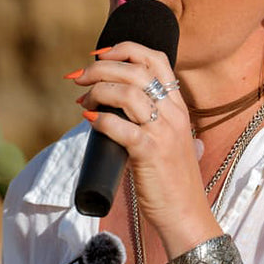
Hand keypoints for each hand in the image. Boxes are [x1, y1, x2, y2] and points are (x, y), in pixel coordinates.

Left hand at [69, 42, 212, 246]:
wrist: (185, 214)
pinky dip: (99, 119)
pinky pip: (119, 126)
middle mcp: (173, 113)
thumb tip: (110, 110)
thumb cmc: (169, 179)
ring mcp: (163, 132)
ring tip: (81, 103)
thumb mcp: (166, 140)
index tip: (98, 56)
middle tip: (78, 79)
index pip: (155, 59)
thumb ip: (149, 121)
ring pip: (126, 93)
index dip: (124, 49)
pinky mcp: (150, 152)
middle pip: (134, 71)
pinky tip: (88, 120)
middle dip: (99, 69)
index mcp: (178, 105)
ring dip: (96, 92)